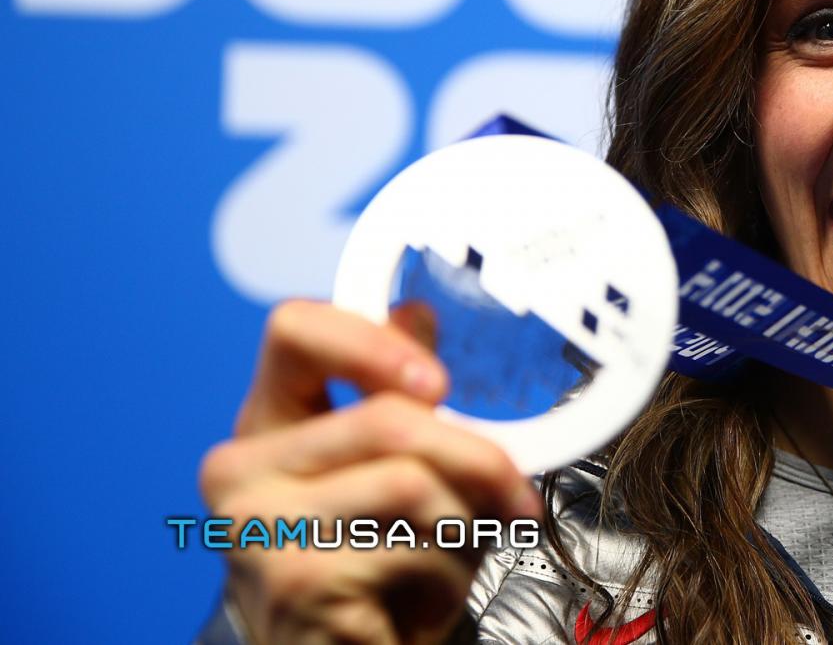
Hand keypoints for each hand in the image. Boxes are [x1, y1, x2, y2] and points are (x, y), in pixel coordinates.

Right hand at [200, 300, 542, 643]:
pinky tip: (425, 597)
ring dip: (465, 525)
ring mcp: (261, 526)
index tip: (439, 382)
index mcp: (267, 421)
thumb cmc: (369, 564)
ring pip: (413, 484)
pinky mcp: (296, 580)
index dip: (373, 340)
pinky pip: (412, 547)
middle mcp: (242, 468)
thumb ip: (395, 392)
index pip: (294, 330)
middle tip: (514, 492)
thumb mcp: (386, 468)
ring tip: (453, 554)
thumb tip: (418, 311)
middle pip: (388, 417)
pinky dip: (448, 573)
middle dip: (477, 457)